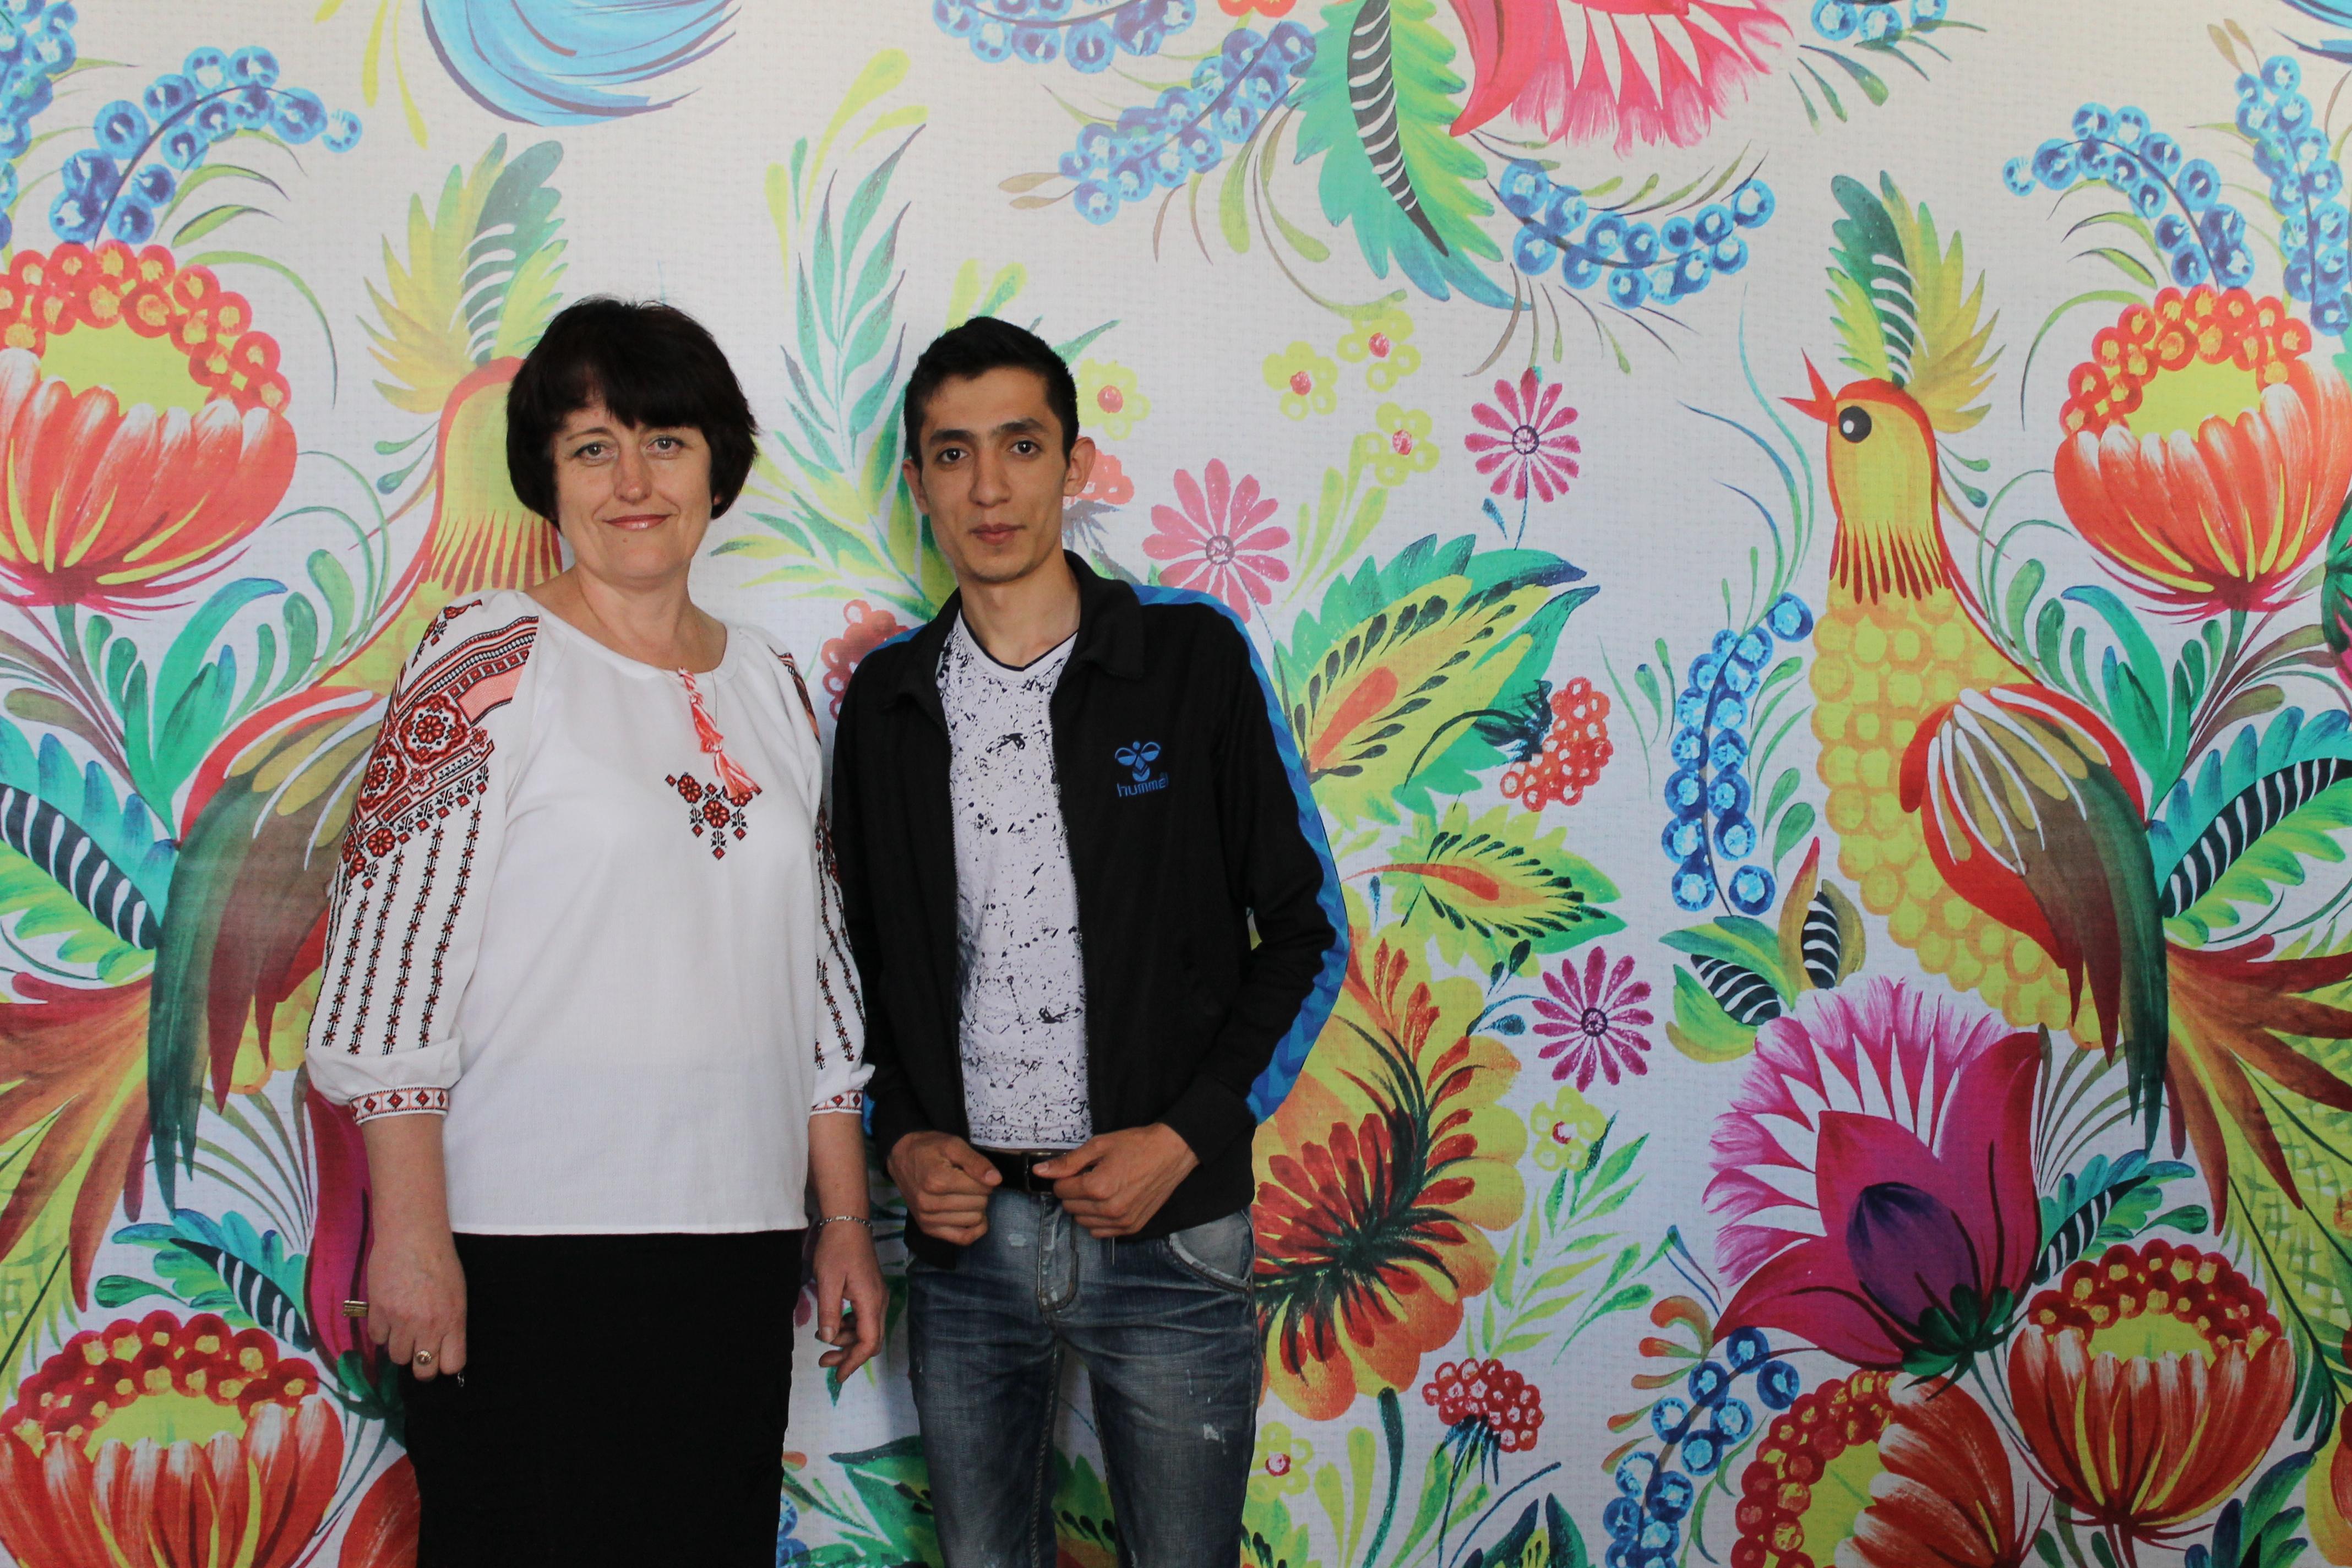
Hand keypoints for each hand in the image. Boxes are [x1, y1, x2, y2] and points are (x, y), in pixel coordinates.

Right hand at [367, 1226, 466, 1380]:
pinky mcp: (379, 1312)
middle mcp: (429, 1325)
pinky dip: (382, 1331)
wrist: (412, 1235)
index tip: (440, 1358)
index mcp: (453, 1320)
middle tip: (418, 1348)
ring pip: (397, 1357)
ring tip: (403, 1325)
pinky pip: (377, 1339)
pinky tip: (388, 1313)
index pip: (452, 1366)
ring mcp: (402, 1320)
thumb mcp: (456, 1294)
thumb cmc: (439, 1261)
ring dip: (399, 1346)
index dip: (444, 1365)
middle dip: (421, 1364)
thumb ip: (450, 1324)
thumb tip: (442, 1348)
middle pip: (422, 1371)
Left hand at [811, 1220, 885, 1379]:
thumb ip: (829, 1312)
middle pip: (871, 1340)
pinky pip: (864, 1318)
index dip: (854, 1362)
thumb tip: (829, 1339)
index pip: (868, 1342)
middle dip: (848, 1354)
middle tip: (824, 1363)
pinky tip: (832, 1324)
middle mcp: (879, 1302)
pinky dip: (849, 1327)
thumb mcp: (827, 1282)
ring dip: (846, 1340)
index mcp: (871, 1301)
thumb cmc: (836, 1250)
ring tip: (821, 1340)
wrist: (848, 1223)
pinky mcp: (871, 1291)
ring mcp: (877, 1296)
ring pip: (867, 1330)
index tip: (838, 1376)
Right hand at [887, 1131, 999, 1244]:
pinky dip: (974, 1229)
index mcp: (937, 1181)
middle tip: (968, 1182)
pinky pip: (963, 1238)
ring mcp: (928, 1219)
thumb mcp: (953, 1144)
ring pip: (974, 1220)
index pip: (982, 1188)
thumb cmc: (929, 1148)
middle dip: (981, 1192)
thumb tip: (996, 1180)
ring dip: (976, 1208)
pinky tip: (971, 1215)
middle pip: (979, 1204)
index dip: (985, 1178)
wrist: (901, 1157)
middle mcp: (930, 1203)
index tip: (974, 1172)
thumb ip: (976, 1161)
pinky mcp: (928, 1229)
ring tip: (964, 1195)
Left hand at [1036, 1125, 1198, 1237]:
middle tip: (1089, 1176)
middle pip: (1070, 1207)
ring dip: (1084, 1207)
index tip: (1076, 1169)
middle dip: (1073, 1192)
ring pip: (1083, 1222)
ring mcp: (1122, 1221)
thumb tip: (1040, 1171)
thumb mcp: (1099, 1146)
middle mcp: (1109, 1209)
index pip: (1061, 1190)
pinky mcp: (1132, 1227)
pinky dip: (1098, 1219)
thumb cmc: (1137, 1145)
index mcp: (1098, 1187)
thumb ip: (1068, 1162)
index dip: (1064, 1177)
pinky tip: (1108, 1202)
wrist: (1171, 1152)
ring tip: (1101, 1188)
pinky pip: (1100, 1232)